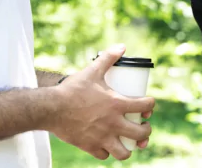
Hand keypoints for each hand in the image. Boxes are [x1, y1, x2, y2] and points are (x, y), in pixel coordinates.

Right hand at [52, 45, 154, 160]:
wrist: (50, 108)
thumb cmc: (72, 90)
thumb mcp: (92, 71)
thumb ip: (107, 58)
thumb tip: (121, 46)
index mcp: (117, 104)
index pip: (145, 106)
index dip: (150, 105)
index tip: (148, 105)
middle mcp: (113, 123)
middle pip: (141, 134)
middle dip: (146, 131)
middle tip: (142, 126)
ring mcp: (102, 137)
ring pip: (124, 152)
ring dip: (129, 148)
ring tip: (128, 142)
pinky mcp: (90, 146)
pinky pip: (105, 155)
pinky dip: (108, 152)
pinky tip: (107, 145)